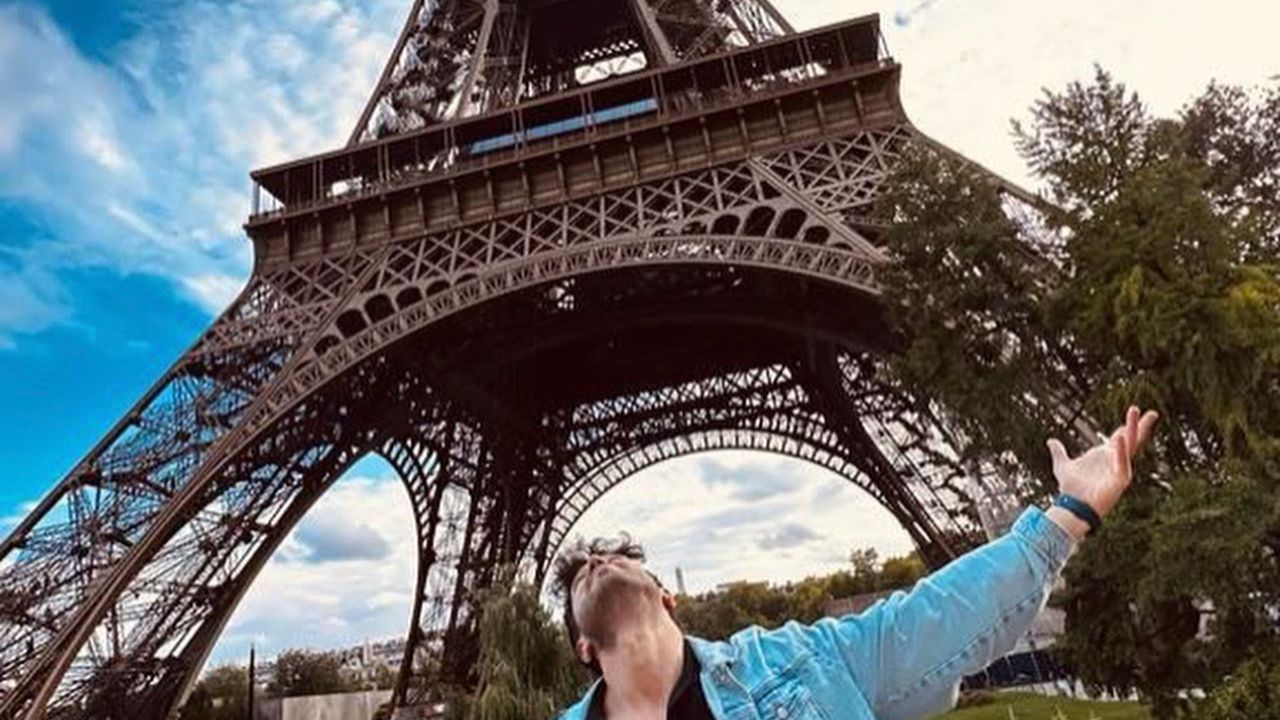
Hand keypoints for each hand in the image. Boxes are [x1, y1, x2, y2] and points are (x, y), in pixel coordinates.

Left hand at [1044, 406, 1158, 539]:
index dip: (1128, 425)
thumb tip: (1051, 441)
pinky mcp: (1120, 481)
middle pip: (1131, 440)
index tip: (1136, 410)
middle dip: (1139, 426)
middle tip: (1151, 412)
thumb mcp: (1062, 466)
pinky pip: (1122, 464)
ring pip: (1129, 447)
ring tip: (1135, 412)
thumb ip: (1059, 453)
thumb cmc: (1071, 489)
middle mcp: (1114, 461)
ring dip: (1133, 430)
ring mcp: (1119, 470)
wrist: (1072, 507)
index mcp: (1104, 456)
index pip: (1120, 437)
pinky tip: (1119, 438)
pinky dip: (1120, 452)